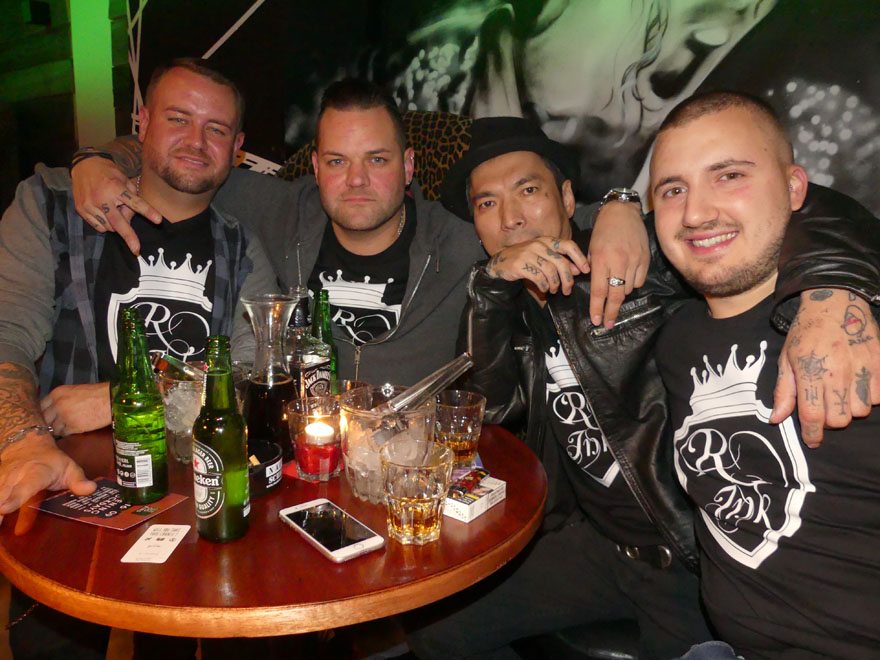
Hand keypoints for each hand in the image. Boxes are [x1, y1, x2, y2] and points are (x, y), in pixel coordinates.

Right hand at [0, 433, 95, 524]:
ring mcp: (1, 480)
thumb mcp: (69, 467)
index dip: (14, 498)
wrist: (27, 444)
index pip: (25, 486)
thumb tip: (91, 489)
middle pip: (2, 494)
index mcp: (36, 474)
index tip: (3, 509)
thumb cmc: (51, 461)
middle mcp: (15, 477)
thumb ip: (78, 481)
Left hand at [40, 383, 111, 436]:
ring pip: (54, 428)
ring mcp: (64, 417)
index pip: (41, 406)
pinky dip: (68, 432)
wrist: (111, 399)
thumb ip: (61, 399)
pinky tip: (76, 428)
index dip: (45, 412)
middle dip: (50, 422)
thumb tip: (53, 410)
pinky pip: (64, 433)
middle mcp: (57, 405)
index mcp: (56, 393)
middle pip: (44, 419)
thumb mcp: (74, 391)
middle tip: (57, 424)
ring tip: (69, 426)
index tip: (49, 416)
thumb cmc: (97, 393)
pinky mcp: (73, 427)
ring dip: (60, 429)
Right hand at [71, 156, 161, 254]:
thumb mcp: (124, 179)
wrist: (83, 165)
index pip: (135, 202)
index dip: (147, 211)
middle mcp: (102, 198)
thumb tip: (131, 217)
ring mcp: (89, 205)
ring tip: (114, 211)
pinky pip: (97, 226)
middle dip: (129, 237)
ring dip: (116, 225)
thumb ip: (131, 197)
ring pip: (108, 227)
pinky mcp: (81, 210)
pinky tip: (105, 213)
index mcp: (115, 188)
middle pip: (118, 222)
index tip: (158, 220)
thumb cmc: (108, 172)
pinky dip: (104, 225)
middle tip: (136, 249)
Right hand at [484, 237, 589, 296]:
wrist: (500, 263)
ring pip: (551, 271)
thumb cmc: (525, 260)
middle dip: (567, 279)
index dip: (579, 258)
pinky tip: (544, 289)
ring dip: (555, 284)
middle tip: (568, 290)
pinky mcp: (520, 264)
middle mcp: (539, 244)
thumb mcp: (543, 257)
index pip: (569, 245)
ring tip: (554, 290)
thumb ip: (559, 261)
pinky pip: (539, 277)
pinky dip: (544, 286)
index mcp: (546, 240)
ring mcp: (529, 253)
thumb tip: (577, 270)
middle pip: (561, 262)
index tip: (585, 270)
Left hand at [587, 201, 648, 327]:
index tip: (596, 321)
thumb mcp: (590, 248)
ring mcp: (634, 261)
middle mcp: (618, 262)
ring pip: (628, 289)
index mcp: (601, 260)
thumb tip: (595, 290)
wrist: (622, 212)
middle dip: (611, 312)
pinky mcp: (645, 259)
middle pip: (616, 295)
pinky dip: (632, 284)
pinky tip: (627, 278)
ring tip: (615, 292)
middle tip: (608, 324)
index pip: (599, 290)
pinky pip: (639, 281)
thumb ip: (592, 269)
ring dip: (621, 294)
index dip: (597, 308)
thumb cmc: (602, 231)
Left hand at [772, 289, 879, 446]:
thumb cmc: (805, 333)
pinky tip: (856, 383)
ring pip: (860, 411)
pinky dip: (867, 396)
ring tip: (840, 393)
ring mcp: (861, 368)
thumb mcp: (786, 360)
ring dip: (850, 408)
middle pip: (839, 420)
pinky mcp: (879, 363)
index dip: (812, 435)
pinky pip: (878, 396)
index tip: (812, 440)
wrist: (834, 303)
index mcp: (809, 372)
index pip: (813, 417)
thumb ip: (783, 392)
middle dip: (829, 421)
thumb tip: (775, 419)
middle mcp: (837, 373)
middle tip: (824, 408)